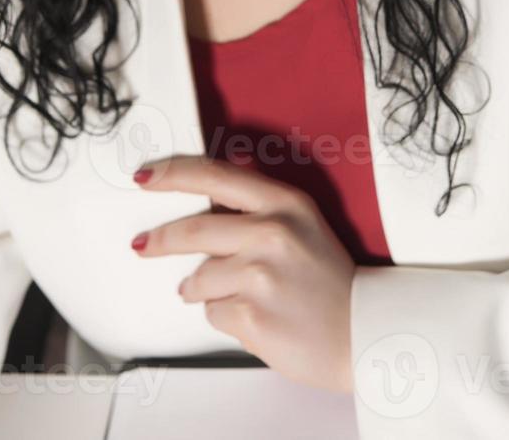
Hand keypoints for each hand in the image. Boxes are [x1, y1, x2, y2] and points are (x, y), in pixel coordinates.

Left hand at [131, 155, 356, 393]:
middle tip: (144, 245)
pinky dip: (225, 318)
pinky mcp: (251, 315)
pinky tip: (256, 318)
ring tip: (239, 297)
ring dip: (205, 291)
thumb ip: (258, 206)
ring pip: (198, 279)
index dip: (173, 175)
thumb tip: (208, 193)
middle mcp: (273, 232)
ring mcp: (261, 275)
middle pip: (192, 230)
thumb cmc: (330, 282)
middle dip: (160, 240)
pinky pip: (212, 312)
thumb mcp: (303, 225)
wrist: (364, 334)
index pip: (215, 176)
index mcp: (286, 203)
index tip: (145, 178)